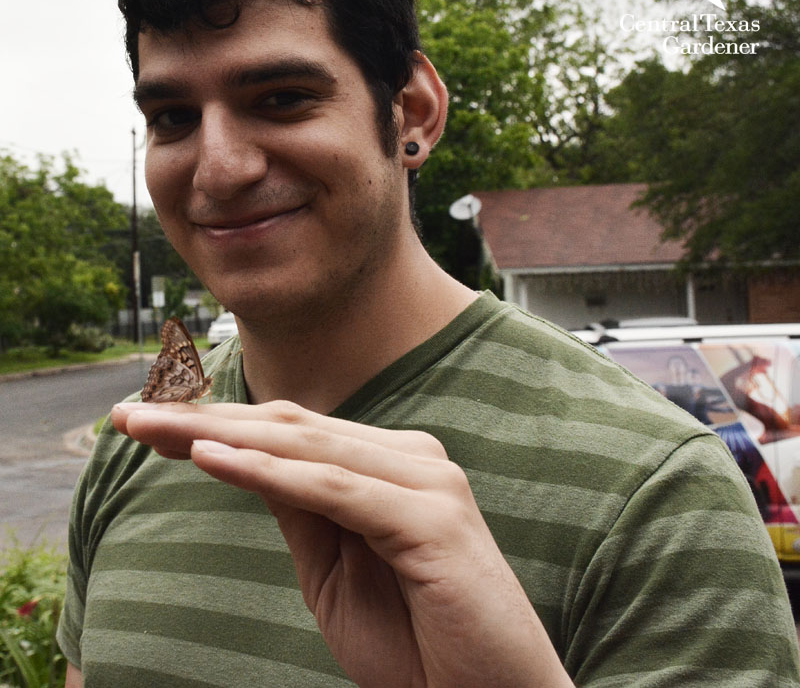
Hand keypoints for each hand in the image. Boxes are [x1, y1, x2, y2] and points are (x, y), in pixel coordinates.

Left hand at [111, 401, 572, 687]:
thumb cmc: (417, 645)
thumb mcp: (334, 573)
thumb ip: (301, 511)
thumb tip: (245, 462)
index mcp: (392, 466)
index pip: (293, 433)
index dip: (220, 423)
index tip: (152, 422)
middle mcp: (412, 459)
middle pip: (291, 427)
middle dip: (204, 419)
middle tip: (129, 415)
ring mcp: (426, 481)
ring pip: (305, 447)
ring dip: (220, 435)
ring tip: (149, 427)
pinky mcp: (431, 517)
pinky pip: (332, 488)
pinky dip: (267, 473)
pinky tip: (208, 458)